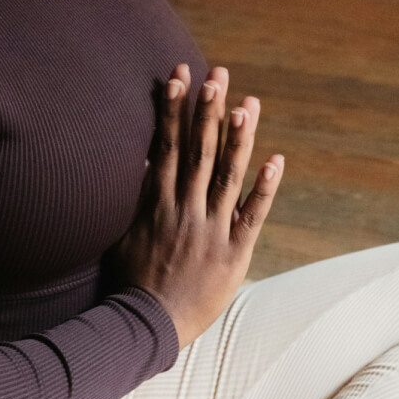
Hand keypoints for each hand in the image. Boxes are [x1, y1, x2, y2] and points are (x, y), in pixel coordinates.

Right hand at [105, 63, 283, 350]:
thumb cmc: (130, 281)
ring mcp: (211, 229)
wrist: (144, 324)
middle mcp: (184, 209)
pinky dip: (264, 187)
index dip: (173, 108)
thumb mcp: (124, 233)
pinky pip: (252, 214)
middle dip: (208, 110)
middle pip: (199, 150)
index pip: (167, 145)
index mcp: (157, 202)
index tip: (178, 77)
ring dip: (238, 137)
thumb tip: (144, 164)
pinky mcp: (233, 252)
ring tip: (247, 103)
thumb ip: (137, 199)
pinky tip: (275, 159)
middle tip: (217, 74)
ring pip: (228, 175)